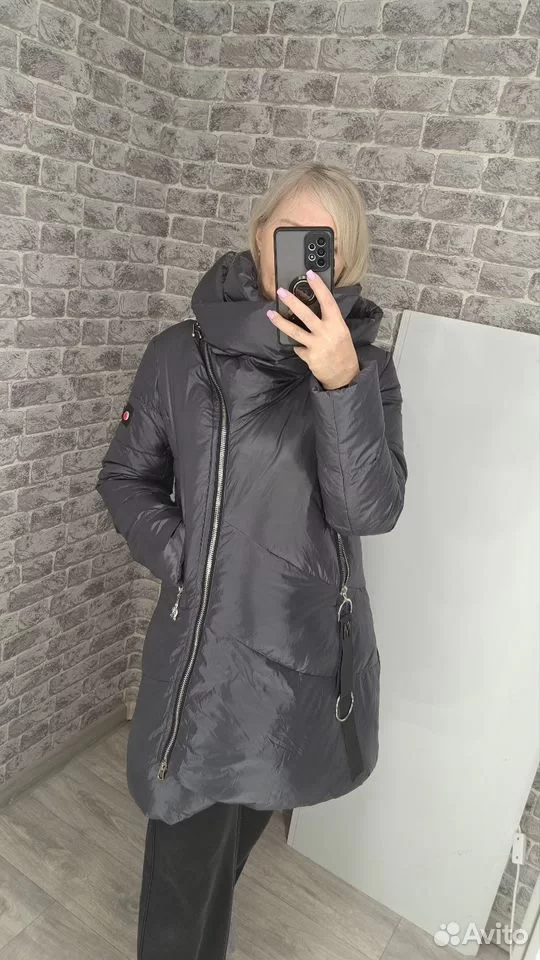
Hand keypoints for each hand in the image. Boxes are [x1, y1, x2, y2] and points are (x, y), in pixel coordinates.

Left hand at [267, 270, 360, 389]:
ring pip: (295, 331)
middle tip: (281, 292)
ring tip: (270, 313)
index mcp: (337, 324)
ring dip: (281, 322)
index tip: (310, 274)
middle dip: (292, 301)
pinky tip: (299, 347)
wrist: (345, 375)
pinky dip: (297, 346)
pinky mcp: (310, 356)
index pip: (328, 301)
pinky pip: (298, 348)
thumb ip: (328, 321)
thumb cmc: (343, 351)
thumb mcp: (340, 332)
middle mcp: (327, 333)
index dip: (319, 287)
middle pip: (306, 314)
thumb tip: (312, 308)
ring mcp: (317, 345)